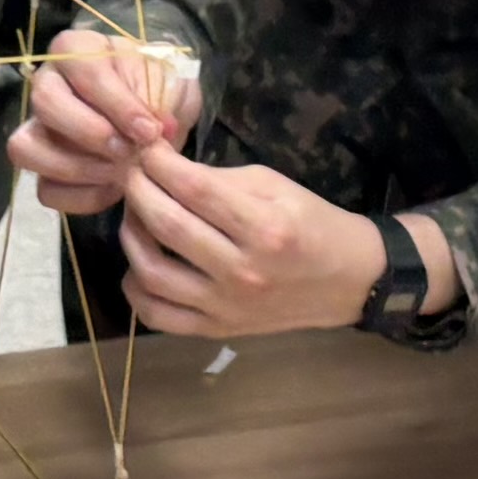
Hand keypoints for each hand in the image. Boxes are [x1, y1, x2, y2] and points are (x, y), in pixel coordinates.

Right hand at [15, 24, 206, 215]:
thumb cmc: (158, 90)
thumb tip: (157, 129)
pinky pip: (45, 189)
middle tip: (128, 151)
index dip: (118, 104)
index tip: (150, 130)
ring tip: (120, 173)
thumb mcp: (172, 85)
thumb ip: (168, 99)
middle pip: (44, 102)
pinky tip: (114, 189)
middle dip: (90, 133)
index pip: (86, 70)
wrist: (156, 120)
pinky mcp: (45, 167)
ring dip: (77, 168)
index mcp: (78, 49)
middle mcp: (48, 83)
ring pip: (27, 148)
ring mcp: (38, 126)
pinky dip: (81, 196)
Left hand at [118, 149, 415, 339]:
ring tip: (134, 214)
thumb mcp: (274, 187)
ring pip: (152, 272)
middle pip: (167, 225)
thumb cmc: (312, 223)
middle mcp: (242, 271)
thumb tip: (165, 167)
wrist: (347, 281)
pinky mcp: (216, 330)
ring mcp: (226, 306)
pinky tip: (139, 264)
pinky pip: (157, 314)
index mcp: (264, 227)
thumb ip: (218, 178)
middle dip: (138, 189)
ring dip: (129, 235)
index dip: (159, 163)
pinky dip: (136, 288)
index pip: (194, 188)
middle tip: (132, 173)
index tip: (146, 148)